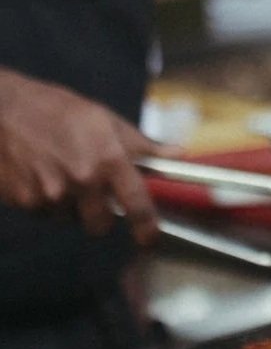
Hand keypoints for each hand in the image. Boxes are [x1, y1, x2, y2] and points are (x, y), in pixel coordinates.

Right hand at [0, 69, 158, 240]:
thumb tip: (177, 153)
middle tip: (94, 196)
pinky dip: (45, 201)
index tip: (150, 239)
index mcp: (109, 159)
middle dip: (101, 216)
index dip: (147, 227)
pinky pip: (43, 213)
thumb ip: (141, 145)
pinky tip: (40, 175)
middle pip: (100, 224)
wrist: (4, 109)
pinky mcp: (24, 201)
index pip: (137, 203)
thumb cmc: (59, 110)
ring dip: (69, 206)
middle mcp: (82, 181)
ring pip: (69, 218)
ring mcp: (50, 194)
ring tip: (61, 173)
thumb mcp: (106, 120)